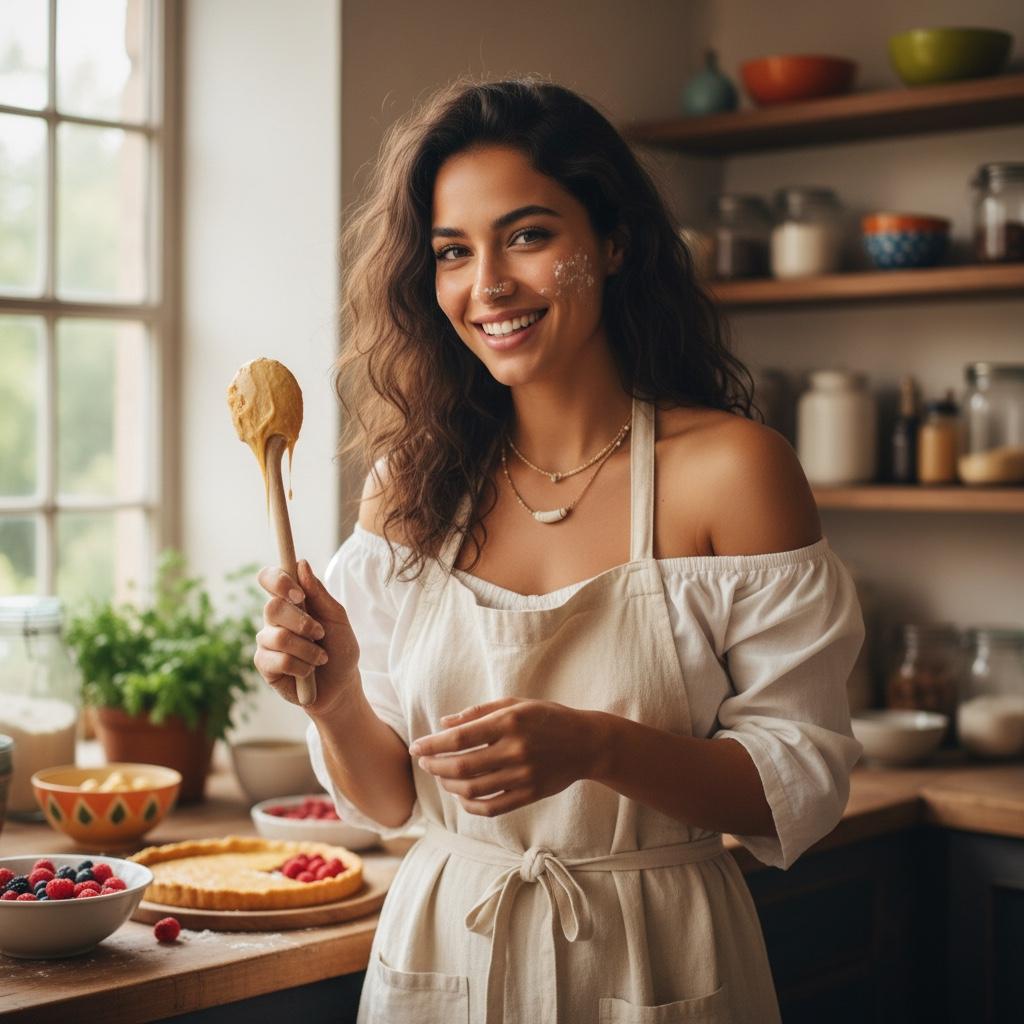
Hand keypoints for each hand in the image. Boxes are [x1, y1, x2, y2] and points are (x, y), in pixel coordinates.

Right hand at [254, 559, 360, 715]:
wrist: (342, 685)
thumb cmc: (339, 648)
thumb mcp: (337, 618)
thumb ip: (319, 593)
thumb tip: (302, 564)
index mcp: (290, 602)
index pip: (270, 579)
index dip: (279, 581)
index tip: (300, 595)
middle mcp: (274, 618)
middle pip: (272, 607)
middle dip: (302, 623)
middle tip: (320, 634)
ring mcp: (266, 641)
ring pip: (279, 637)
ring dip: (308, 649)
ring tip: (321, 658)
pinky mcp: (265, 665)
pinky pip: (279, 660)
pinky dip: (302, 667)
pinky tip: (308, 671)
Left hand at [409, 698, 599, 816]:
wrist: (587, 743)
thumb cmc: (547, 717)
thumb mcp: (516, 703)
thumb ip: (479, 712)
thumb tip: (443, 723)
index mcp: (509, 722)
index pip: (460, 738)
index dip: (432, 744)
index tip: (417, 747)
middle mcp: (515, 750)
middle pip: (462, 767)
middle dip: (435, 766)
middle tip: (424, 763)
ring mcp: (523, 776)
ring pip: (473, 790)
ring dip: (448, 785)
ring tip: (440, 777)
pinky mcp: (529, 795)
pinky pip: (491, 807)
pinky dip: (469, 805)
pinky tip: (461, 795)